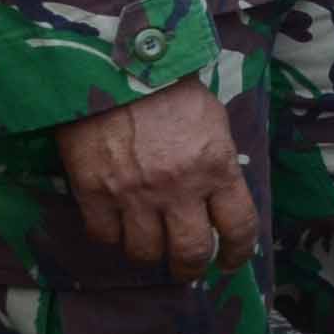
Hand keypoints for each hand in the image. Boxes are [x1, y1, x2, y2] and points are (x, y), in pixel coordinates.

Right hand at [55, 78, 253, 274]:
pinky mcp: (94, 192)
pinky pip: (105, 236)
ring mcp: (134, 194)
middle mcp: (178, 188)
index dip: (239, 252)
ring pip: (145, 252)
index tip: (231, 260)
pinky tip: (118, 222)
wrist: (113, 66)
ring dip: (150, 252)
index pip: (240, 227)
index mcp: (216, 167)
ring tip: (151, 240)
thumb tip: (220, 200)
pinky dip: (112, 236)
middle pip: (191, 252)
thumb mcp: (213, 122)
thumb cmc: (170, 89)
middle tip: (188, 267)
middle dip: (192, 267)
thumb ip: (217, 164)